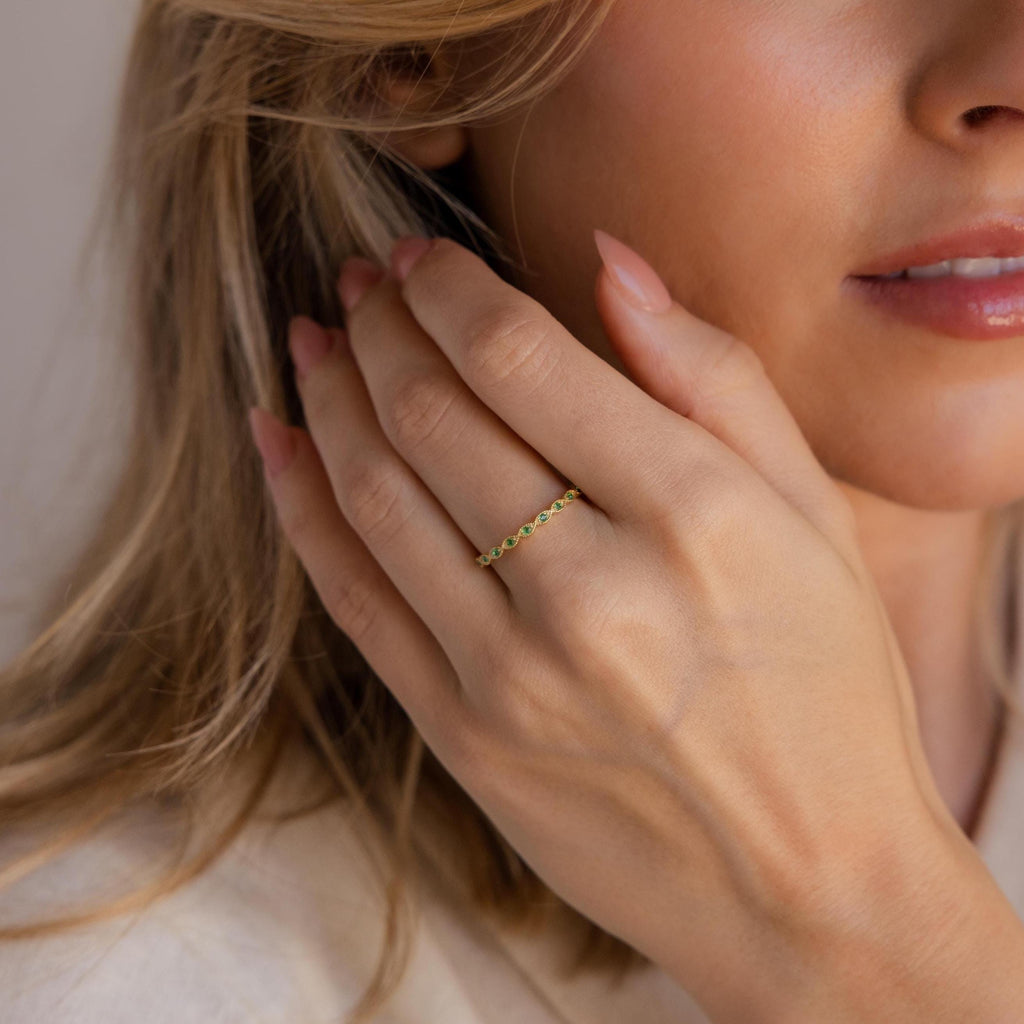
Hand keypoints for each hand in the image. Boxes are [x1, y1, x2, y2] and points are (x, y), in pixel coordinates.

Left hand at [248, 231, 960, 1021]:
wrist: (806, 882)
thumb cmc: (828, 689)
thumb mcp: (813, 515)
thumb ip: (713, 377)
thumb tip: (610, 262)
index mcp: (690, 514)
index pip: (518, 357)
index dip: (448, 290)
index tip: (419, 259)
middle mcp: (587, 590)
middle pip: (430, 413)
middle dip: (379, 328)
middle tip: (360, 286)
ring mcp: (508, 673)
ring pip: (372, 493)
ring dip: (328, 399)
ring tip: (315, 346)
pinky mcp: (461, 734)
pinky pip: (351, 597)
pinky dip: (303, 506)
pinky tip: (280, 443)